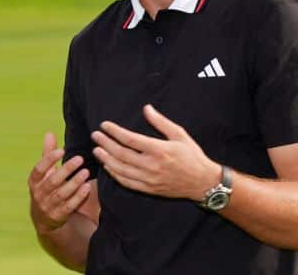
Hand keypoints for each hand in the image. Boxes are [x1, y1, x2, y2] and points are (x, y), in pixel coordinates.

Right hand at [28, 133, 91, 234]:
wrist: (43, 219)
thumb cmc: (46, 188)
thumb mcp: (44, 173)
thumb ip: (47, 154)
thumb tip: (49, 133)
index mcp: (34, 181)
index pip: (39, 169)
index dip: (49, 160)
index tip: (62, 150)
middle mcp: (39, 194)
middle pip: (52, 181)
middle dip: (66, 170)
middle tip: (80, 159)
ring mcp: (48, 206)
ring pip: (61, 194)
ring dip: (74, 183)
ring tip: (86, 172)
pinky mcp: (58, 216)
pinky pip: (69, 206)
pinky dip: (78, 197)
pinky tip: (87, 187)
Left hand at [91, 104, 220, 200]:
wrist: (202, 182)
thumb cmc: (192, 156)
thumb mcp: (180, 134)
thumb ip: (161, 122)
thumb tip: (146, 108)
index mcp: (159, 150)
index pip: (130, 139)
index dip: (114, 132)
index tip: (104, 125)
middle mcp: (152, 165)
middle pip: (121, 154)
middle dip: (106, 144)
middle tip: (95, 136)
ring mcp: (149, 179)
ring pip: (121, 169)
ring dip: (106, 159)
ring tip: (97, 150)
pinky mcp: (148, 189)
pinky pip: (126, 182)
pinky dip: (115, 174)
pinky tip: (108, 166)